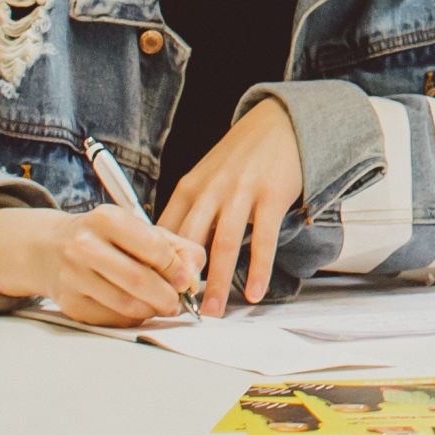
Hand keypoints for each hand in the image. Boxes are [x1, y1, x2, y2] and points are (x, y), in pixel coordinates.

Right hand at [0, 201, 199, 324]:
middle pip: (138, 280)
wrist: (50, 248)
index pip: (153, 248)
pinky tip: (135, 309)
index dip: (176, 268)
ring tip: (161, 306)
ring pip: (125, 304)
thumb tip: (193, 275)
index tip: (187, 280)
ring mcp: (73, 276)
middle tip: (179, 302)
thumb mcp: (139, 229)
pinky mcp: (68, 303)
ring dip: (151, 310)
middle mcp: (84, 245)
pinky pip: (109, 318)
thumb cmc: (105, 238)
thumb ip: (176, 247)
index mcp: (107, 218)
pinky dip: (130, 318)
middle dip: (167, 296)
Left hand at [160, 95, 310, 313]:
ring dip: (218, 283)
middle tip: (177, 312)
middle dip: (181, 281)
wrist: (280, 123)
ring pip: (224, 246)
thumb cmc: (240, 156)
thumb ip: (190, 211)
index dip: (157, 265)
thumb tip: (168, 253)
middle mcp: (212, 190)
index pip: (165, 233)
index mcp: (189, 188)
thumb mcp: (206, 176)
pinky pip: (264, 239)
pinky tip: (256, 292)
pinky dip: (260, 269)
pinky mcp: (272, 195)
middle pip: (189, 243)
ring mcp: (242, 192)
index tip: (154, 293)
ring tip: (213, 311)